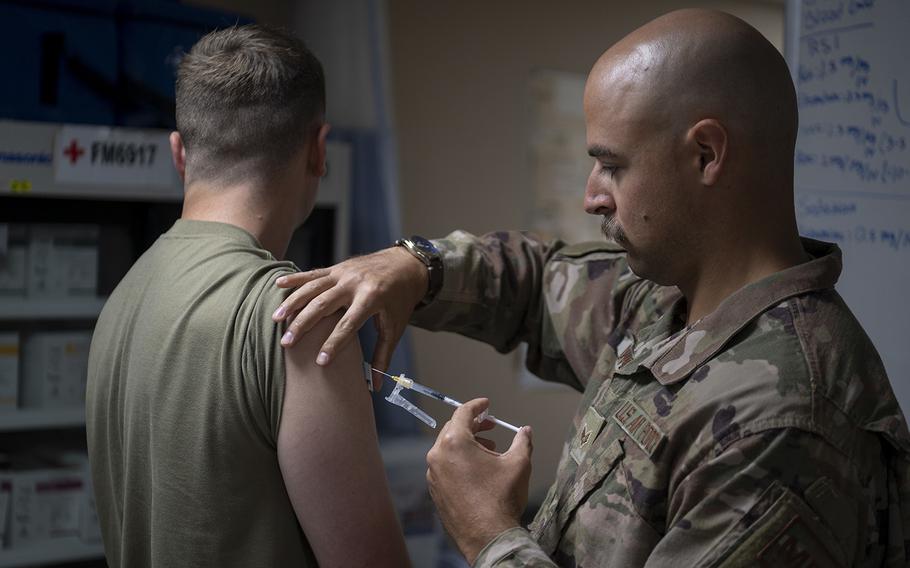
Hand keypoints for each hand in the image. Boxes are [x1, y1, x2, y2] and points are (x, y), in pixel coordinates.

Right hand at [272, 247, 427, 387]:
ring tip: (275, 319)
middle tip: (286, 343)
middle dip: (303, 325)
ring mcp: (343, 273)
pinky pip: (313, 273)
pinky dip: (295, 279)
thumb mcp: (395, 327)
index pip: (348, 325)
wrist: (406, 264)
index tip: (319, 362)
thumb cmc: (400, 300)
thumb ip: (382, 355)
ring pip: (313, 288)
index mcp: (372, 298)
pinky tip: (278, 285)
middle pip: (323, 305)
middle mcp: (354, 284)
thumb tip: (376, 386)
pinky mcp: (337, 268)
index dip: (333, 344)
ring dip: (293, 303)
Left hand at [426, 398, 532, 564]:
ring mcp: (433, 475)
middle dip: (473, 426)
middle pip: (453, 430)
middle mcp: (438, 456)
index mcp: (454, 443)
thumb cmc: (502, 498)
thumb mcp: (518, 464)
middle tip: (490, 426)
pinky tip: (477, 471)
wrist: (488, 537)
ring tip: (489, 451)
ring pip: (448, 449)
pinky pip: (445, 468)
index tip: (487, 404)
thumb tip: (526, 430)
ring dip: (467, 445)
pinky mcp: (435, 492)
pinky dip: (459, 462)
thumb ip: (522, 441)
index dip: (477, 406)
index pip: (463, 413)